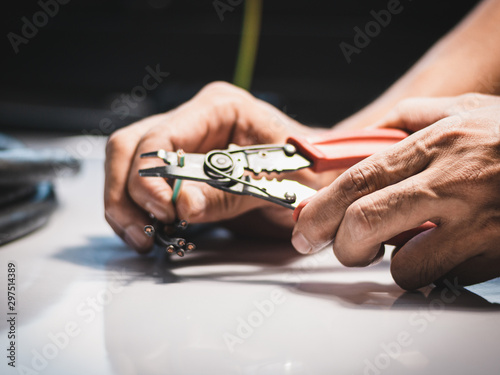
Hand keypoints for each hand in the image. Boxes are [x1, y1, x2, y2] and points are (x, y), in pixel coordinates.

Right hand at [105, 82, 326, 252]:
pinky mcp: (182, 172)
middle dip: (127, 192)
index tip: (165, 209)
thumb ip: (231, 193)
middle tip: (144, 229)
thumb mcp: (279, 185)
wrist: (321, 183)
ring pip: (128, 166)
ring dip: (126, 205)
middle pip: (132, 147)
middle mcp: (195, 122)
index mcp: (220, 109)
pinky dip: (139, 212)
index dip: (152, 175)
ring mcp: (185, 145)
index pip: (163, 135)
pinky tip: (151, 231)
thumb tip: (182, 204)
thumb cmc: (311, 173)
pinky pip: (143, 187)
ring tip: (144, 237)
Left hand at [292, 93, 499, 289]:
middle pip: (365, 223)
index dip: (320, 209)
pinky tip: (450, 254)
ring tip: (410, 251)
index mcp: (434, 146)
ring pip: (404, 265)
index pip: (355, 181)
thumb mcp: (467, 110)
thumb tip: (372, 130)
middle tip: (342, 250)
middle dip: (342, 245)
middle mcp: (449, 183)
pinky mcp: (497, 254)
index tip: (304, 229)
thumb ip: (412, 116)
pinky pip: (448, 278)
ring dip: (398, 266)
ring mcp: (476, 222)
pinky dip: (438, 274)